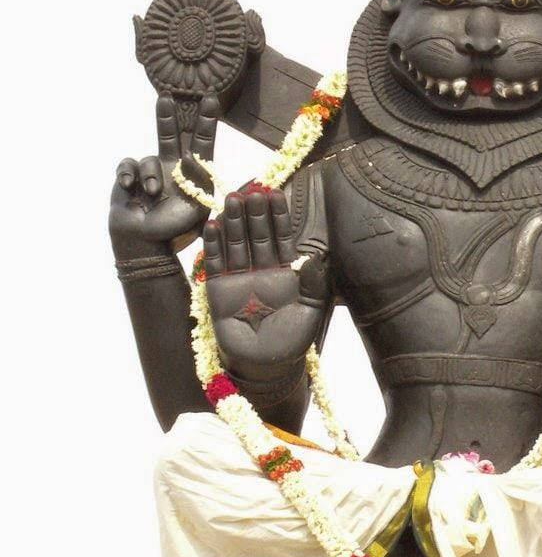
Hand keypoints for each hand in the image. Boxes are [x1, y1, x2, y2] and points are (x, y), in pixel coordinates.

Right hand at [110, 96, 217, 259]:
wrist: (146, 245)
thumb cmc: (176, 230)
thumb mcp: (199, 208)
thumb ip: (201, 181)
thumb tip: (190, 155)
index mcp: (193, 174)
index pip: (202, 142)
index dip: (206, 121)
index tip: (210, 99)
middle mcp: (172, 168)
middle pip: (170, 135)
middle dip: (168, 116)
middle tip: (168, 95)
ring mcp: (150, 172)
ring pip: (149, 158)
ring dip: (150, 175)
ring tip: (152, 195)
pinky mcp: (129, 178)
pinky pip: (128, 165)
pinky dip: (129, 174)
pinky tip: (130, 187)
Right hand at [204, 189, 328, 379]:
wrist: (265, 365)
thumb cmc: (292, 339)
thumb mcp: (310, 311)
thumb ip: (313, 285)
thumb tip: (312, 259)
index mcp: (286, 272)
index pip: (282, 238)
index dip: (278, 217)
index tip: (276, 194)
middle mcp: (262, 270)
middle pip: (257, 236)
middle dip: (255, 214)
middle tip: (252, 191)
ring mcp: (240, 277)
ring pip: (236, 244)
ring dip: (234, 222)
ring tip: (232, 200)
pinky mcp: (219, 289)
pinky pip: (216, 263)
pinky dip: (213, 245)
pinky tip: (212, 225)